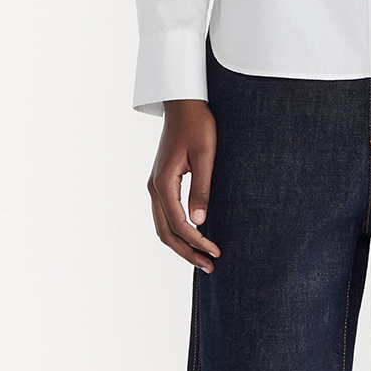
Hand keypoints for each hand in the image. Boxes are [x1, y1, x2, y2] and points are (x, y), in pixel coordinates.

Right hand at [146, 98, 220, 271]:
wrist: (184, 104)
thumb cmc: (198, 126)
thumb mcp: (206, 156)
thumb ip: (202, 189)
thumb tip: (199, 221)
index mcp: (163, 183)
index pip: (179, 224)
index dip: (197, 242)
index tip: (216, 253)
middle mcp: (154, 187)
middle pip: (165, 232)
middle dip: (187, 252)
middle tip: (210, 266)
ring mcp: (155, 186)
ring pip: (162, 226)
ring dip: (181, 245)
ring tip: (203, 258)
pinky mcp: (161, 183)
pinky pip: (165, 216)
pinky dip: (177, 232)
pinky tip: (194, 237)